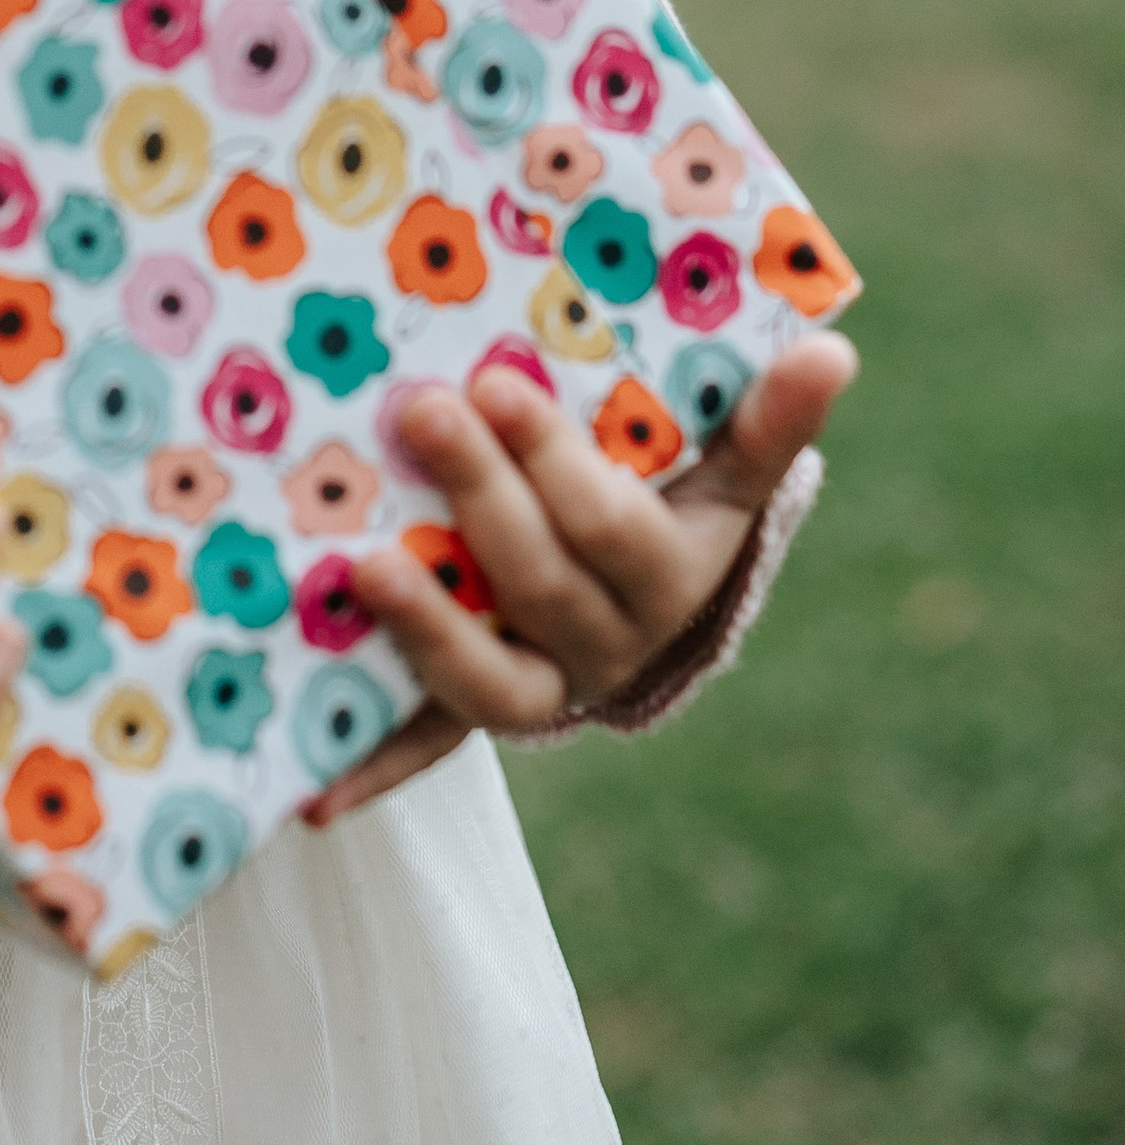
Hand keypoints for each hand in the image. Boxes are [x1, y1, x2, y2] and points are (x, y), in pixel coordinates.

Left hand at [304, 330, 857, 829]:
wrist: (635, 608)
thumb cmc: (668, 508)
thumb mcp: (724, 473)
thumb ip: (768, 421)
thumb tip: (832, 352)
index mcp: (668, 579)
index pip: (612, 527)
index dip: (553, 464)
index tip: (497, 384)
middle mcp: (607, 646)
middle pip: (538, 584)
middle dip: (479, 498)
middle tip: (424, 413)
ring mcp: (538, 688)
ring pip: (487, 682)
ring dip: (426, 629)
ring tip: (365, 566)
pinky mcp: (468, 717)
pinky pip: (422, 748)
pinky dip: (370, 772)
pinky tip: (311, 793)